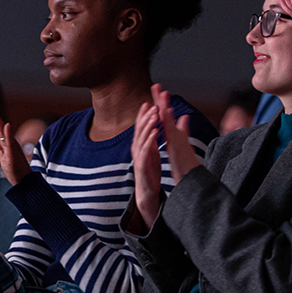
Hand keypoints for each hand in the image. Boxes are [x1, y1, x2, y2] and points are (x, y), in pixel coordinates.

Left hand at [0, 102, 30, 185]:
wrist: (24, 180)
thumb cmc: (14, 167)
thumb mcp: (1, 152)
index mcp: (3, 140)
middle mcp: (8, 140)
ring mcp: (11, 146)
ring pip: (2, 130)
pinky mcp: (14, 154)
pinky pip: (11, 143)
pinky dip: (8, 133)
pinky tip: (6, 125)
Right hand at [130, 102, 162, 231]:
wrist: (147, 190)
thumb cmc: (150, 170)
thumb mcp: (152, 151)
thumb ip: (152, 139)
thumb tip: (154, 126)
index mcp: (140, 145)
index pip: (141, 127)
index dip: (143, 115)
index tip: (148, 102)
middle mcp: (137, 148)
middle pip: (140, 129)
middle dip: (145, 116)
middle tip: (152, 104)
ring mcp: (139, 156)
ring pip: (142, 137)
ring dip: (148, 125)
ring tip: (154, 114)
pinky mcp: (142, 165)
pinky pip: (145, 150)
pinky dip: (149, 140)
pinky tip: (154, 132)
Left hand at [150, 84, 200, 182]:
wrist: (189, 174)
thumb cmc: (185, 161)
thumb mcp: (182, 142)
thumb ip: (183, 128)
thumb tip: (184, 117)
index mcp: (172, 131)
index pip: (165, 114)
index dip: (161, 103)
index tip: (157, 91)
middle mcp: (174, 131)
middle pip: (166, 111)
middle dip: (160, 98)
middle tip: (156, 85)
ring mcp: (176, 135)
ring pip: (168, 117)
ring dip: (164, 104)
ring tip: (161, 91)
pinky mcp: (176, 141)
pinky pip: (170, 128)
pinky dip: (167, 119)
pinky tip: (164, 110)